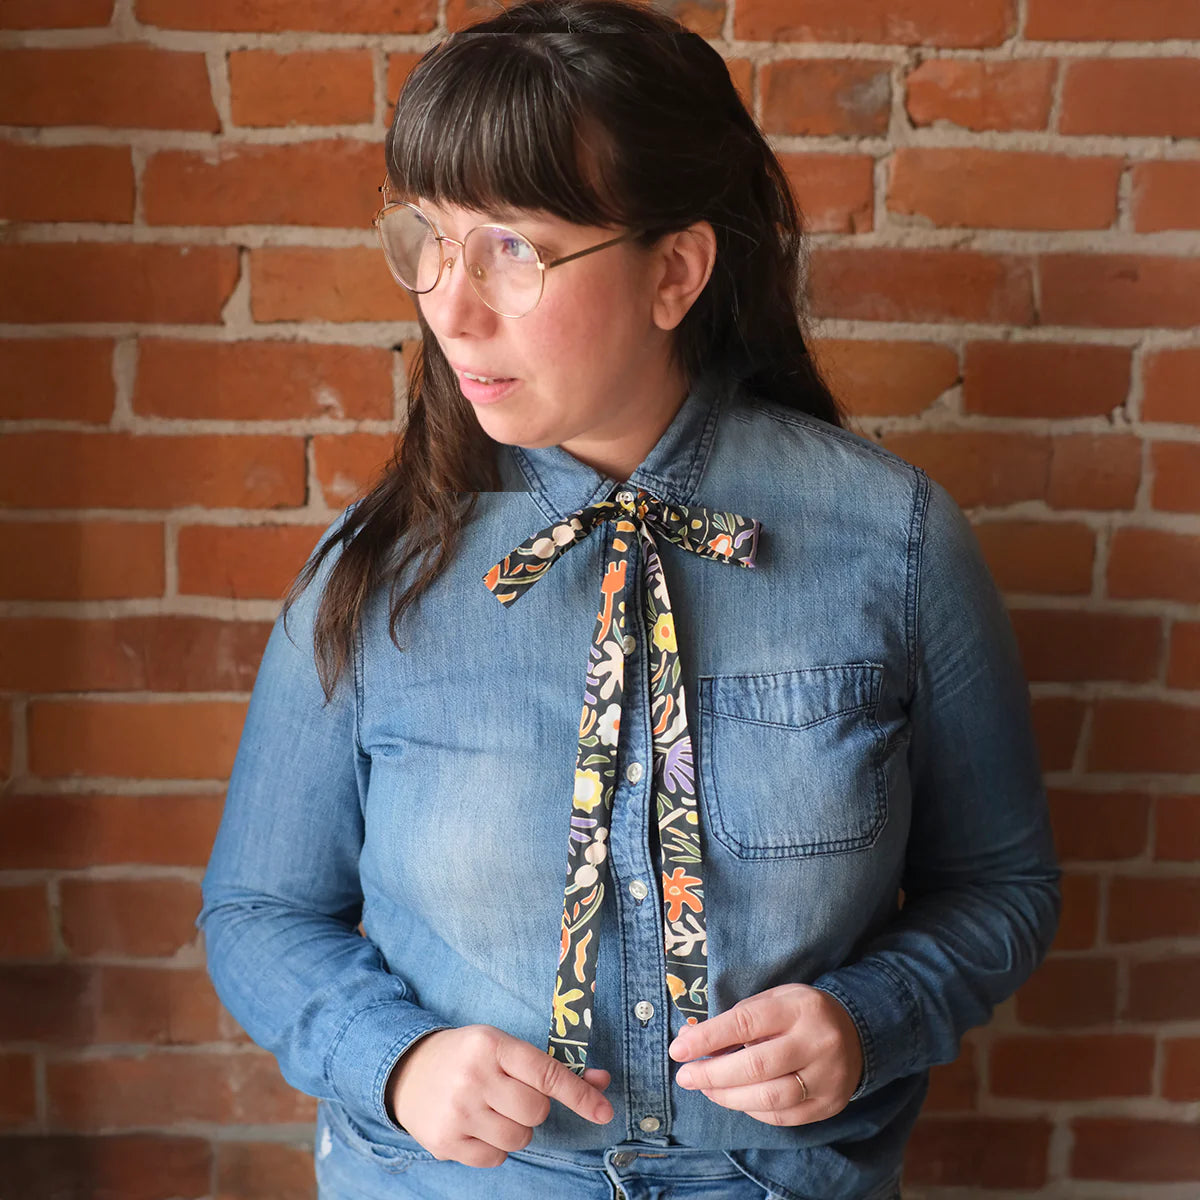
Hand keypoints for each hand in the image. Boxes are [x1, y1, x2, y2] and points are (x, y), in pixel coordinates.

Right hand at [387, 1026, 613, 1166]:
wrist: (407, 1071)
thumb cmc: (467, 1057)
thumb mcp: (503, 1047)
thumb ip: (551, 1066)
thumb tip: (601, 1083)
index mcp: (491, 1045)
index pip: (546, 1073)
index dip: (579, 1093)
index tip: (604, 1111)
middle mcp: (473, 1077)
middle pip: (536, 1111)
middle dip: (534, 1107)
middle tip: (512, 1095)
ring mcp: (458, 1112)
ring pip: (519, 1138)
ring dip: (515, 1128)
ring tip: (492, 1109)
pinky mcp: (446, 1142)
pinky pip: (496, 1158)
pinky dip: (495, 1147)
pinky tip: (477, 1126)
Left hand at [667, 983, 862, 1125]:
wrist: (856, 1032)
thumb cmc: (800, 1014)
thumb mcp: (772, 1000)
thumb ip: (735, 1019)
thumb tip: (690, 1039)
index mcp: (798, 1008)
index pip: (746, 1023)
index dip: (709, 1038)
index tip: (679, 1049)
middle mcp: (815, 1043)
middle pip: (756, 1066)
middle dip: (712, 1074)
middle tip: (685, 1076)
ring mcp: (825, 1077)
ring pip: (769, 1098)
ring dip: (728, 1097)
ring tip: (706, 1089)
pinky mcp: (827, 1104)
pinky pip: (782, 1117)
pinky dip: (751, 1110)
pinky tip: (735, 1099)